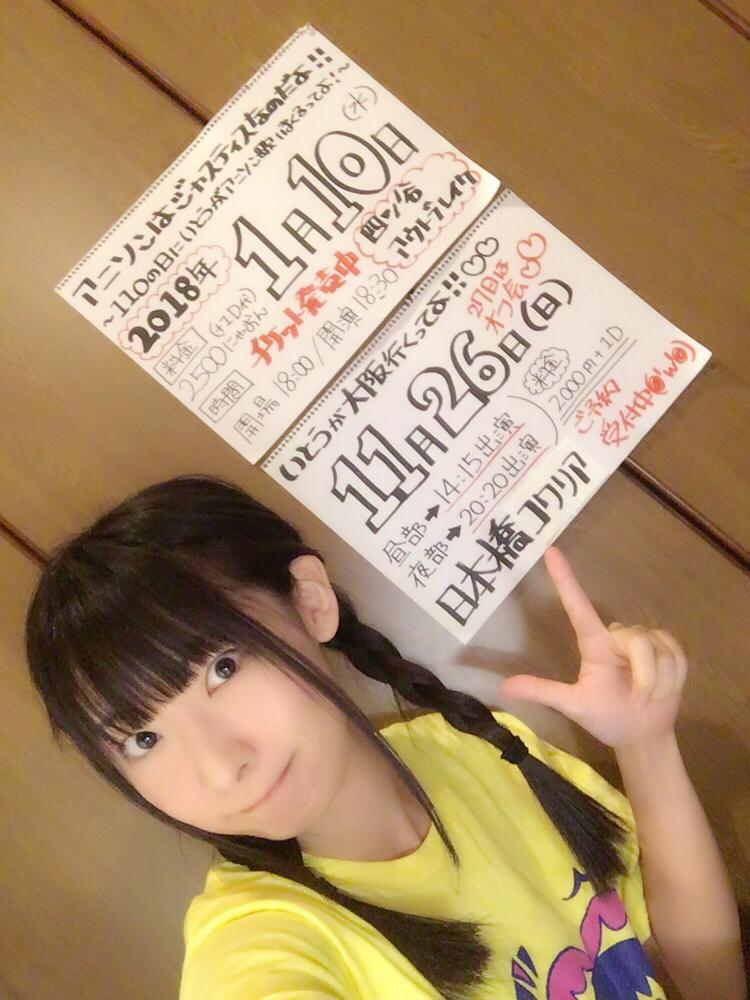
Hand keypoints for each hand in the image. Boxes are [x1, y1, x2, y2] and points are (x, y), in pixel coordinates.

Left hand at [500, 546, 688, 748]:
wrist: (642, 736)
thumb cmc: (605, 717)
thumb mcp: (574, 706)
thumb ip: (543, 692)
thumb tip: (504, 688)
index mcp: (593, 645)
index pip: (577, 608)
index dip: (565, 580)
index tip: (549, 552)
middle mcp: (618, 637)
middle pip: (635, 639)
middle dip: (642, 675)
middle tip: (635, 698)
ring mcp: (647, 641)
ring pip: (657, 649)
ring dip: (655, 681)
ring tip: (647, 696)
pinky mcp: (670, 648)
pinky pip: (676, 655)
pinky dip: (672, 679)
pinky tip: (664, 689)